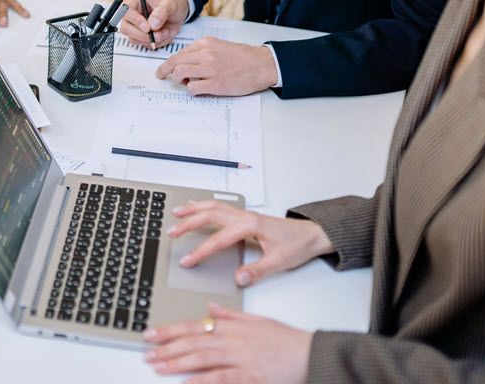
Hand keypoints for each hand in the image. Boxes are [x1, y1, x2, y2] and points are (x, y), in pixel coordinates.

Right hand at [119, 0, 187, 48]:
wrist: (177, 14)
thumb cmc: (172, 4)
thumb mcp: (170, 4)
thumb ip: (162, 12)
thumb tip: (152, 24)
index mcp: (135, 2)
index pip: (126, 12)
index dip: (135, 21)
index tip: (148, 28)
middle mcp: (132, 16)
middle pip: (126, 28)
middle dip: (143, 35)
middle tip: (158, 35)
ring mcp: (135, 28)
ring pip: (134, 39)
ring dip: (152, 40)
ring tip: (166, 32)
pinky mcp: (141, 37)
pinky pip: (144, 44)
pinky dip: (157, 43)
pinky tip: (165, 35)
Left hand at [144, 303, 312, 382]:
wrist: (309, 353)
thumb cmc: (285, 339)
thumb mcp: (256, 320)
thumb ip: (230, 315)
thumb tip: (210, 308)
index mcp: (230, 326)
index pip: (193, 326)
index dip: (169, 330)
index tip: (151, 333)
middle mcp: (230, 340)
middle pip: (191, 342)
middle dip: (166, 347)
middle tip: (146, 352)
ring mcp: (238, 358)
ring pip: (200, 358)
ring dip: (176, 362)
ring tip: (157, 366)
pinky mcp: (248, 375)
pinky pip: (220, 378)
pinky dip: (201, 380)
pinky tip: (186, 383)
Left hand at [155, 37, 278, 95]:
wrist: (262, 64)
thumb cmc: (243, 57)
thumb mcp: (220, 46)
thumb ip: (203, 52)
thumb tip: (186, 63)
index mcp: (206, 43)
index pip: (180, 53)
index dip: (170, 62)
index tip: (165, 68)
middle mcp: (206, 54)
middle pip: (175, 62)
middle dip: (164, 70)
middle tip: (161, 76)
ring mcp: (210, 69)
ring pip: (180, 74)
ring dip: (178, 81)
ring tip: (184, 83)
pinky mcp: (216, 84)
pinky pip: (193, 89)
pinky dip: (191, 91)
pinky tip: (197, 90)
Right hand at [168, 200, 332, 286]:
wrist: (312, 234)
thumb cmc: (297, 246)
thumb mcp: (279, 262)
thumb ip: (257, 270)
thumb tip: (238, 278)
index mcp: (249, 226)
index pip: (218, 239)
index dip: (201, 251)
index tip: (187, 260)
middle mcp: (244, 217)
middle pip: (210, 216)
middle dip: (188, 224)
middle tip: (172, 232)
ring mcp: (244, 214)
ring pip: (213, 207)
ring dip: (193, 209)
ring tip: (176, 213)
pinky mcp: (245, 215)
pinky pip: (220, 207)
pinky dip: (204, 205)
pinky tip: (196, 206)